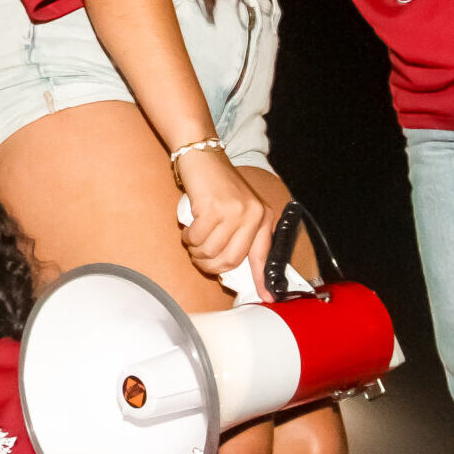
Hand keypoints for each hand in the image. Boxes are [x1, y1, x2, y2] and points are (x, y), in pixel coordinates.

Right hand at [175, 145, 271, 287]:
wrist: (203, 156)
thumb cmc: (217, 186)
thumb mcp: (238, 209)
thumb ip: (241, 235)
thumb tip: (231, 269)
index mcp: (263, 216)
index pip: (264, 255)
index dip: (263, 279)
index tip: (265, 298)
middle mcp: (253, 214)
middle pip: (231, 260)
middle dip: (210, 265)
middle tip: (200, 257)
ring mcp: (234, 211)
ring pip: (211, 251)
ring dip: (196, 251)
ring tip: (193, 240)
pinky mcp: (214, 208)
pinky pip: (197, 238)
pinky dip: (188, 238)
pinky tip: (188, 227)